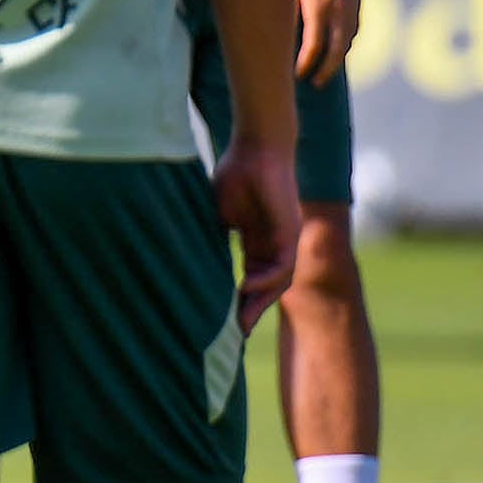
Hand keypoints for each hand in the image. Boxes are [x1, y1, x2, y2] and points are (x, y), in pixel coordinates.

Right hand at [215, 138, 303, 329]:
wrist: (257, 149)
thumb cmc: (236, 174)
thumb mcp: (219, 213)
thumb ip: (215, 235)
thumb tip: (193, 257)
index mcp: (257, 240)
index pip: (249, 277)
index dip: (237, 299)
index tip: (223, 320)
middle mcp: (275, 245)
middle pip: (266, 287)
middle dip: (250, 310)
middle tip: (236, 334)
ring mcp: (285, 239)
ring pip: (277, 281)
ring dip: (259, 302)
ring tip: (242, 321)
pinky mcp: (290, 231)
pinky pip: (282, 264)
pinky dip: (266, 278)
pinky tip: (247, 286)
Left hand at [293, 0, 364, 86]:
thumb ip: (289, 9)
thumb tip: (279, 33)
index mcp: (318, 8)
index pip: (313, 47)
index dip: (305, 64)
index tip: (296, 75)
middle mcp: (339, 12)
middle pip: (337, 52)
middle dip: (326, 71)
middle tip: (315, 84)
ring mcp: (352, 8)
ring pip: (347, 42)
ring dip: (337, 59)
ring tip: (324, 70)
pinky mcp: (357, 3)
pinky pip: (352, 30)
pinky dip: (344, 43)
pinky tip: (336, 47)